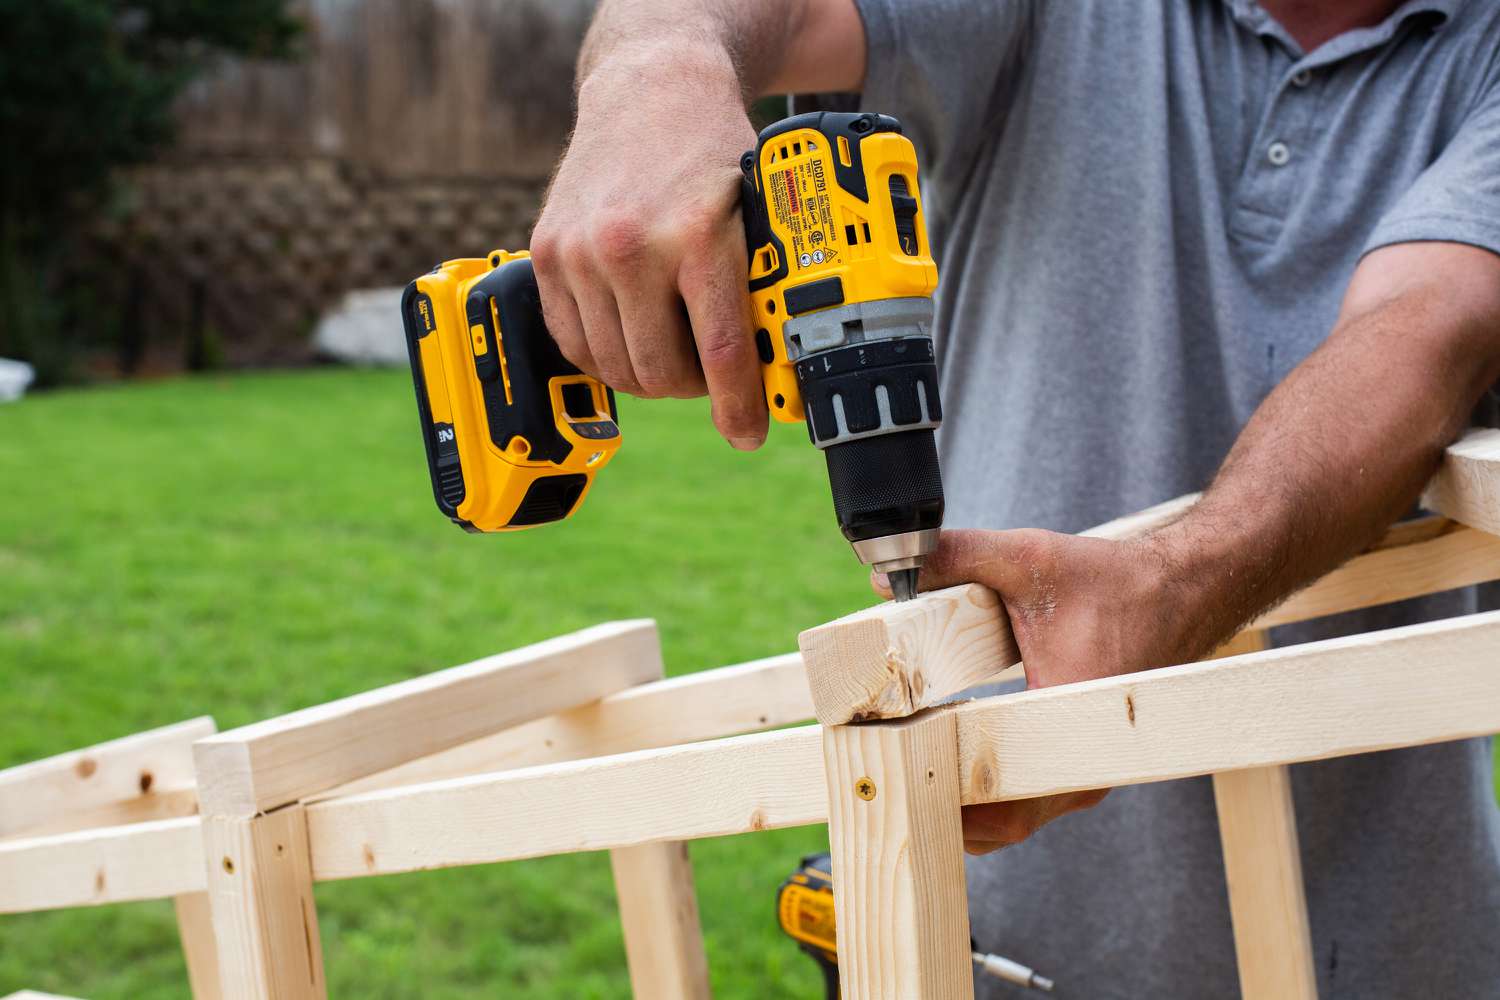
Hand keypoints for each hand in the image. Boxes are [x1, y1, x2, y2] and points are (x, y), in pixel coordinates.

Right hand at [530, 47, 768, 448]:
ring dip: (650, 375)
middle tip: (714, 375)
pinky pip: (573, 342)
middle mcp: (630, 246)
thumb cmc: (713, 149)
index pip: (719, 353)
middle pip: (661, 373)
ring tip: (676, 351)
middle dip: (694, 389)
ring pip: (615, 366)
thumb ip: (762, 285)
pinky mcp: (547, 253)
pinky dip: (605, 356)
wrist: (650, 87)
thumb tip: (781, 367)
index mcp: (697, 236)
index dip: (738, 407)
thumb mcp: (758, 211)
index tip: (749, 432)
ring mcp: (580, 251)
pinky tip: (633, 336)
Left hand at [874, 527, 1216, 853]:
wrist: (1182, 590)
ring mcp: (1082, 773)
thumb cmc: (1114, 582)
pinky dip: (981, 789)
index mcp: (1068, 726)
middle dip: (937, 805)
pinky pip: (1023, 797)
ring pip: (1009, 816)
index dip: (939, 795)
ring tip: (901, 766)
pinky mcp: (1077, 763)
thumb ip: (957, 558)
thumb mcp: (1029, 558)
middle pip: (998, 823)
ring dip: (958, 801)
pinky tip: (940, 756)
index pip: (998, 800)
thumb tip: (885, 573)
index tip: (892, 774)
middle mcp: (1083, 768)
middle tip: (883, 774)